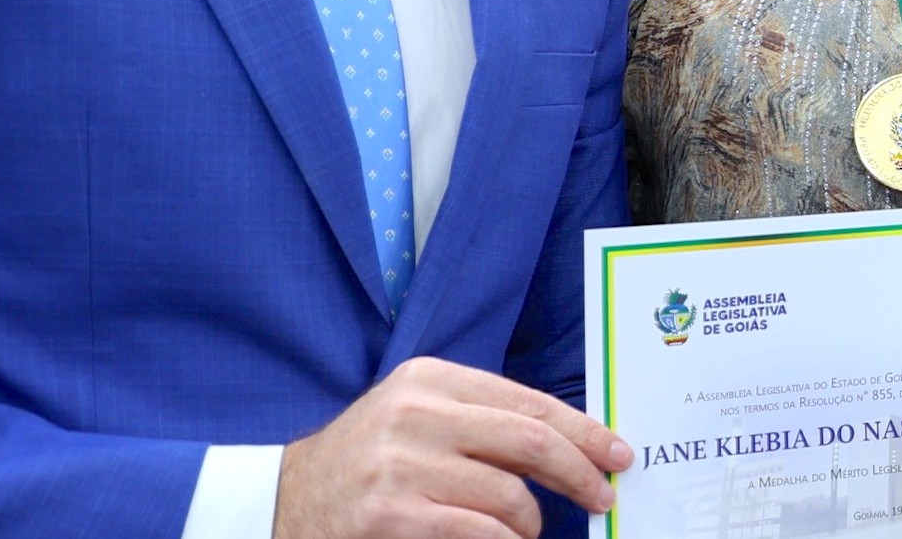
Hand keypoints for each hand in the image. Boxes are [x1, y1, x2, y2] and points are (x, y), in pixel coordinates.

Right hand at [272, 356, 633, 538]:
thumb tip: (567, 444)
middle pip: (530, 441)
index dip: (582, 429)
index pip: (527, 402)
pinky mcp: (391, 516)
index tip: (616, 452)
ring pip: (509, 496)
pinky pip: (479, 534)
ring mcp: (401, 466)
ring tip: (526, 532)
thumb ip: (481, 421)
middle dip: (580, 471)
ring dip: (532, 524)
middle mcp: (416, 413)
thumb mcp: (417, 417)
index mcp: (430, 379)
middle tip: (604, 497)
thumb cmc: (368, 462)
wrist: (285, 502)